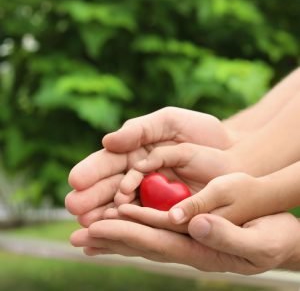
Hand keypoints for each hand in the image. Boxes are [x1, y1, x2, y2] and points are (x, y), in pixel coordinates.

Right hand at [66, 107, 235, 224]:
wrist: (233, 152)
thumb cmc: (200, 133)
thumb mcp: (168, 121)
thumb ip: (139, 129)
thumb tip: (108, 140)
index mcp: (135, 153)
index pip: (108, 163)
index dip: (92, 171)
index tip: (76, 179)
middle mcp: (139, 177)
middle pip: (110, 188)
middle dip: (91, 197)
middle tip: (75, 206)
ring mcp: (152, 196)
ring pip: (123, 207)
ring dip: (105, 215)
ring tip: (88, 221)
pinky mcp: (168, 212)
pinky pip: (147, 219)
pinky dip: (131, 224)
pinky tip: (117, 227)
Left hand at [70, 212, 299, 273]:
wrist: (280, 235)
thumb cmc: (274, 237)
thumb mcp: (258, 238)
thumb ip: (225, 233)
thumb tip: (193, 222)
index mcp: (200, 249)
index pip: (156, 242)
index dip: (126, 234)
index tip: (98, 227)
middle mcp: (187, 246)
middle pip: (141, 242)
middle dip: (109, 238)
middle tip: (78, 236)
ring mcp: (186, 237)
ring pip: (143, 235)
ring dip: (115, 233)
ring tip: (88, 232)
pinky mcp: (188, 227)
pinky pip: (155, 226)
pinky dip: (133, 224)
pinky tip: (118, 221)